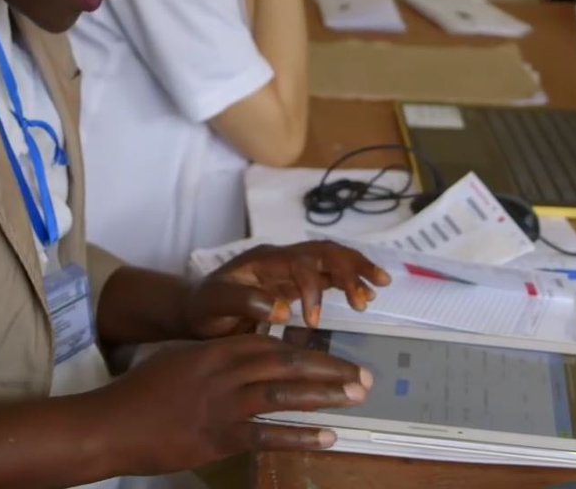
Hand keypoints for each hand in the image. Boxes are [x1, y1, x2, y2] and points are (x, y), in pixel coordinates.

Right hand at [97, 334, 371, 474]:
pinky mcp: (218, 437)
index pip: (273, 345)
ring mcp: (222, 405)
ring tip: (356, 397)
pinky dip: (299, 436)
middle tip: (363, 376)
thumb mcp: (181, 359)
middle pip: (287, 365)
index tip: (335, 357)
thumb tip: (250, 359)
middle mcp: (225, 372)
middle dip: (329, 370)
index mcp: (217, 349)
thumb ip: (216, 357)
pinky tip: (327, 437)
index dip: (308, 351)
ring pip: (283, 395)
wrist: (109, 424)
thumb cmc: (141, 391)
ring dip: (324, 396)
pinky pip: (266, 435)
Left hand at [184, 241, 391, 338]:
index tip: (313, 322)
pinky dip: (351, 279)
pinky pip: (330, 273)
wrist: (196, 308)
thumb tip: (282, 309)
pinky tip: (368, 294)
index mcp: (263, 260)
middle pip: (323, 252)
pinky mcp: (297, 281)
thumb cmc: (203, 308)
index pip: (299, 264)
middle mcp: (282, 258)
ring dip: (356, 270)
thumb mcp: (213, 305)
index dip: (311, 290)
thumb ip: (244, 302)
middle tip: (365, 299)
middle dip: (348, 271)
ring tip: (380, 287)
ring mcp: (291, 268)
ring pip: (331, 258)